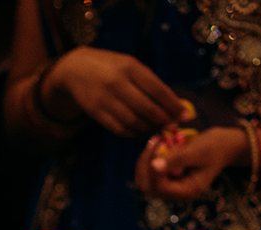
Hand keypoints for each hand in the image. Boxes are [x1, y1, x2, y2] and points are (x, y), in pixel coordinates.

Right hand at [45, 48, 189, 137]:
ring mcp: (105, 99)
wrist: (75, 70)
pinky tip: (142, 131)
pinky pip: (120, 129)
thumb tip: (174, 104)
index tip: (184, 115)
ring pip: (135, 122)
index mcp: (130, 67)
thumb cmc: (110, 66)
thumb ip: (149, 82)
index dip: (173, 105)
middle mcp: (117, 83)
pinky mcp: (97, 113)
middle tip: (173, 126)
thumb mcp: (130, 65)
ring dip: (150, 129)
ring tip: (158, 128)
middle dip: (164, 120)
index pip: (158, 90)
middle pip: (148, 109)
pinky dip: (135, 133)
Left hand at [136, 126, 247, 199]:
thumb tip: (154, 166)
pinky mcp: (168, 178)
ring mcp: (171, 186)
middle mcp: (177, 193)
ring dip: (145, 160)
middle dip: (145, 164)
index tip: (158, 146)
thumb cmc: (214, 147)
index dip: (153, 168)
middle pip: (147, 187)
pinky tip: (157, 143)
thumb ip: (176, 160)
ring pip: (144, 180)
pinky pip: (149, 173)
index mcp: (187, 191)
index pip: (160, 187)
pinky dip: (149, 158)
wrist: (224, 145)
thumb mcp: (197, 152)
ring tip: (155, 141)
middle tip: (154, 142)